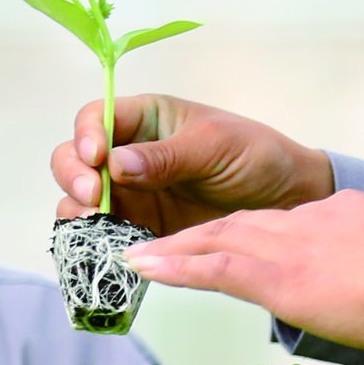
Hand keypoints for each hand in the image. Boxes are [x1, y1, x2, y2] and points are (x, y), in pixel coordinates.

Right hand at [52, 93, 333, 235]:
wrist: (289, 201)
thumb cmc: (256, 156)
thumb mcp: (215, 146)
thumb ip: (167, 156)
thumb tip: (115, 164)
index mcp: (146, 119)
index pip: (97, 118)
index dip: (86, 135)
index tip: (97, 157)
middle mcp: (129, 154)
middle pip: (75, 159)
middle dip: (74, 175)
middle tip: (96, 196)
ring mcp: (132, 194)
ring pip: (81, 199)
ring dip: (77, 210)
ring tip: (95, 223)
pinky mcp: (142, 229)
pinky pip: (104, 234)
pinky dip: (93, 241)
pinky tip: (102, 246)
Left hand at [124, 192, 363, 351]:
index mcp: (348, 215)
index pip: (287, 225)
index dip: (252, 236)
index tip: (231, 245)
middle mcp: (314, 221)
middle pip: (243, 224)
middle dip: (201, 236)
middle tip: (162, 247)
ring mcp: (296, 247)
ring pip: (220, 239)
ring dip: (176, 249)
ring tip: (137, 256)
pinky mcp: (283, 278)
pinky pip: (217, 267)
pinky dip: (177, 266)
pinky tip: (145, 267)